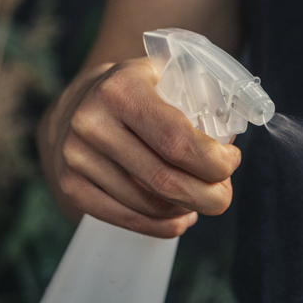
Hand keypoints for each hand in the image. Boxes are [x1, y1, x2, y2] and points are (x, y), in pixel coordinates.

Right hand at [39, 57, 241, 237]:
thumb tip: (231, 139)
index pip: (177, 141)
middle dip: (209, 195)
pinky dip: (164, 226)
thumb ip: (197, 97)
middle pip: (166, 180)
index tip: (230, 162)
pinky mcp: (72, 186)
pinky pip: (129, 220)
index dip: (214, 162)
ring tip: (201, 200)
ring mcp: (76, 157)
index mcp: (121, 89)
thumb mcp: (162, 76)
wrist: (74, 106)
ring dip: (187, 209)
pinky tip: (180, 217)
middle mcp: (92, 122)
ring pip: (150, 205)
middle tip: (224, 195)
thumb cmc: (136, 93)